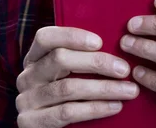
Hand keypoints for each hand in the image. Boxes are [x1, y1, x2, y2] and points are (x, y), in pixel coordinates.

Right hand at [16, 26, 139, 127]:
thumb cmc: (66, 99)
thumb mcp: (65, 75)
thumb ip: (78, 60)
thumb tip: (115, 44)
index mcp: (34, 58)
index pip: (45, 37)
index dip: (71, 36)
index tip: (100, 42)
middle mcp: (27, 76)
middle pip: (59, 59)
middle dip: (97, 62)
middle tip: (124, 69)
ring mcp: (26, 100)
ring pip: (67, 88)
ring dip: (103, 88)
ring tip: (129, 90)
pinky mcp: (31, 122)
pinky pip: (67, 112)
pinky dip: (94, 108)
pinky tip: (114, 106)